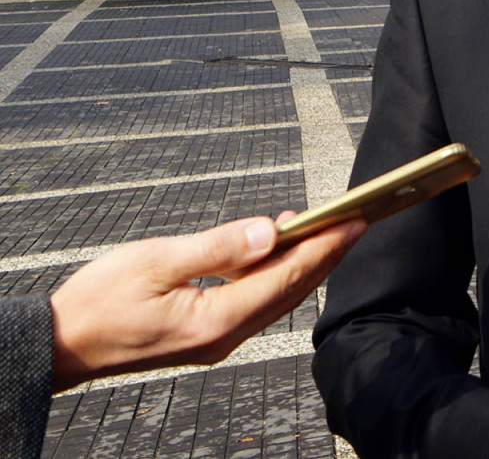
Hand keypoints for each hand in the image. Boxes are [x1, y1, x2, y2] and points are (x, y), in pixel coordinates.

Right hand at [49, 213, 362, 391]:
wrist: (56, 344)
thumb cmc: (98, 302)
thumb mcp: (158, 262)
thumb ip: (220, 246)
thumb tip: (272, 231)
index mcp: (214, 320)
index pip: (286, 279)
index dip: (325, 248)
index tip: (355, 221)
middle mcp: (222, 337)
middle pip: (288, 291)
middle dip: (325, 254)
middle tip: (356, 219)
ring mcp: (213, 340)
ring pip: (273, 298)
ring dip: (300, 263)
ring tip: (322, 225)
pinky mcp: (202, 336)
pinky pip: (252, 303)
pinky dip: (271, 275)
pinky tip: (274, 248)